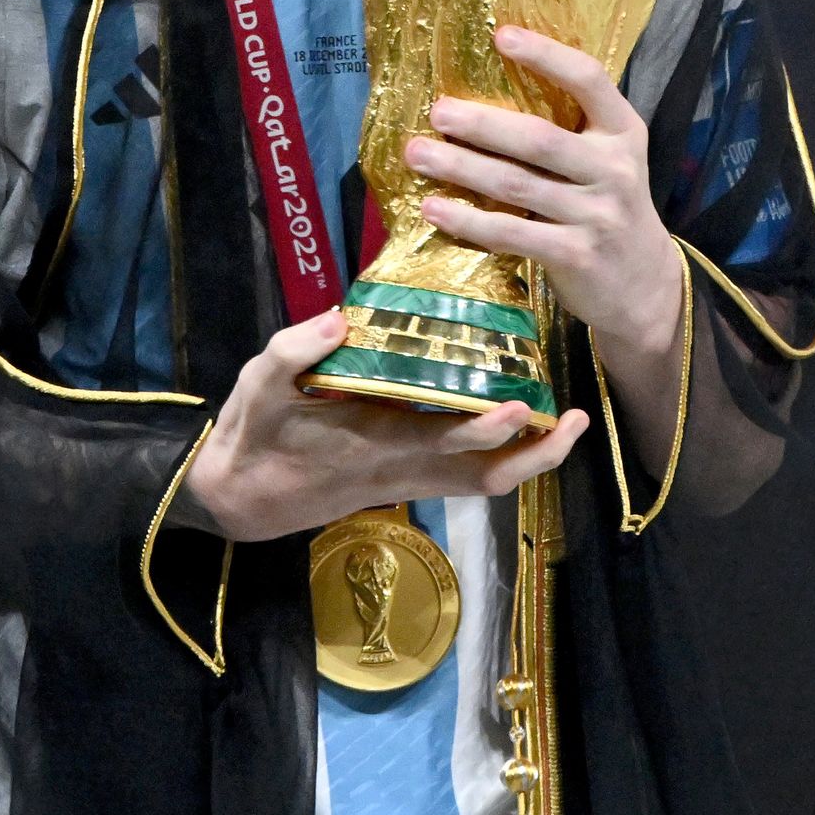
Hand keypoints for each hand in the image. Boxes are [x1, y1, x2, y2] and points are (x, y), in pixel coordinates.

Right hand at [184, 308, 588, 545]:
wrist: (237, 498)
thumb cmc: (252, 437)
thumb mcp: (258, 384)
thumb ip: (296, 350)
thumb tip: (341, 317)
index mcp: (373, 445)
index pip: (443, 448)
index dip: (487, 431)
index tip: (521, 405)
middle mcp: (401, 470)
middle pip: (485, 478)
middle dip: (536, 455)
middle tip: (577, 419)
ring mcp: (405, 483)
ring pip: (482, 484)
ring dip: (528, 461)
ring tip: (566, 424)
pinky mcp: (402, 484)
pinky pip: (464, 480)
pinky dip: (498, 459)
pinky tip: (516, 427)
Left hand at [402, 26, 681, 361]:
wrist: (644, 286)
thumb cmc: (610, 208)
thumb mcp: (610, 160)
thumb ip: (571, 131)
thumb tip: (486, 94)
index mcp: (624, 132)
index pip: (589, 79)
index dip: (546, 55)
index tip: (500, 35)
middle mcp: (615, 168)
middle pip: (539, 138)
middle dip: (482, 124)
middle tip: (437, 111)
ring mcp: (597, 215)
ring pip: (516, 185)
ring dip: (460, 168)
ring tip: (417, 154)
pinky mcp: (575, 255)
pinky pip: (511, 233)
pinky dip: (469, 220)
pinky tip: (434, 208)